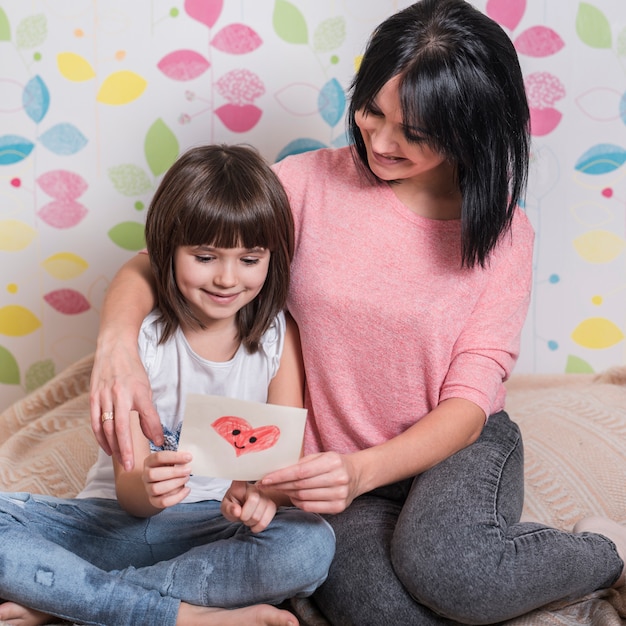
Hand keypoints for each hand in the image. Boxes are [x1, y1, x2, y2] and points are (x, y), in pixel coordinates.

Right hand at [90, 336, 162, 470]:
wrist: (113, 350)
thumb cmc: (132, 371)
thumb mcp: (146, 389)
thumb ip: (149, 414)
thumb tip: (157, 438)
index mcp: (136, 391)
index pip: (145, 417)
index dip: (150, 433)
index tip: (154, 448)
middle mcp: (118, 395)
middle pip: (121, 428)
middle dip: (126, 449)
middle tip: (132, 466)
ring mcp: (103, 397)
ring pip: (107, 428)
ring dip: (113, 447)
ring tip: (121, 460)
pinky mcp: (93, 398)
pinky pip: (96, 423)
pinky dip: (101, 438)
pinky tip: (108, 448)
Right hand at [142, 450, 191, 509]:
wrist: (161, 482)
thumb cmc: (168, 467)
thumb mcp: (171, 459)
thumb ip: (178, 457)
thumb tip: (188, 457)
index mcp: (149, 462)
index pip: (158, 458)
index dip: (174, 457)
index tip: (189, 457)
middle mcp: (146, 475)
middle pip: (153, 475)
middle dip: (173, 472)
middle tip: (188, 470)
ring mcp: (148, 489)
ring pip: (156, 489)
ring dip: (175, 484)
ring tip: (186, 478)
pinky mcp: (154, 501)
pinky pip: (163, 502)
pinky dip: (177, 496)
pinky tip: (187, 489)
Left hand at [221, 481, 277, 532]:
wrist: (245, 511)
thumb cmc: (234, 506)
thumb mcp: (226, 507)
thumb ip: (229, 509)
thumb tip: (237, 511)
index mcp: (241, 485)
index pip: (242, 480)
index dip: (244, 476)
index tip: (243, 461)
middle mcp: (256, 487)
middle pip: (254, 501)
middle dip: (244, 516)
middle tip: (241, 516)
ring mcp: (266, 496)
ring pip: (259, 515)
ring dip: (250, 523)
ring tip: (247, 519)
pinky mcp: (272, 506)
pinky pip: (265, 522)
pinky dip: (257, 527)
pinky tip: (253, 524)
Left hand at [261, 452, 359, 513]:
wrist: (357, 474)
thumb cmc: (334, 463)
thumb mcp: (321, 456)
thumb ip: (302, 463)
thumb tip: (277, 470)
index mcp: (332, 462)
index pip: (301, 472)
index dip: (281, 476)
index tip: (266, 478)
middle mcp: (338, 478)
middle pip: (301, 485)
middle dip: (280, 485)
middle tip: (266, 485)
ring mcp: (340, 495)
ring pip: (304, 497)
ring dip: (287, 494)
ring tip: (278, 489)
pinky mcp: (339, 507)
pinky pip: (310, 507)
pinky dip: (298, 503)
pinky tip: (292, 497)